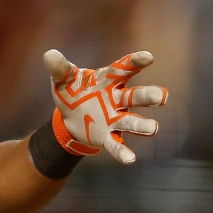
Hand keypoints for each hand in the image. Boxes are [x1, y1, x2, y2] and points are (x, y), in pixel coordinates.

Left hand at [44, 49, 167, 163]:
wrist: (69, 117)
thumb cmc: (72, 92)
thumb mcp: (62, 79)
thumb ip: (59, 68)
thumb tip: (50, 54)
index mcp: (107, 80)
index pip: (123, 69)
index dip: (135, 62)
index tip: (148, 57)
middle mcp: (117, 99)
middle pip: (135, 96)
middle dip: (148, 96)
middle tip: (162, 96)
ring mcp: (115, 118)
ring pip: (132, 121)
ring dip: (142, 125)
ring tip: (153, 128)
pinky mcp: (108, 136)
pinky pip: (117, 144)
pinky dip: (123, 152)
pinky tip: (130, 159)